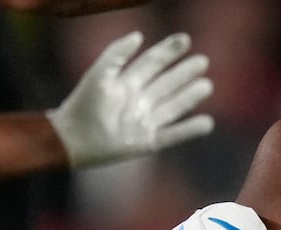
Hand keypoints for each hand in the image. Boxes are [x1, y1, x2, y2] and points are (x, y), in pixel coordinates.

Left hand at [46, 31, 214, 167]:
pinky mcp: (148, 142)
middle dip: (184, 72)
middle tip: (203, 61)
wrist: (73, 139)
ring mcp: (145, 121)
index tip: (185, 40)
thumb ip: (117, 53)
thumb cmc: (83, 105)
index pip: (152, 63)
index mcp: (127, 83)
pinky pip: (173, 135)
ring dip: (190, 96)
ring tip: (206, 85)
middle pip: (166, 83)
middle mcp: (139, 100)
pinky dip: (189, 130)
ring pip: (173, 106)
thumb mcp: (99, 74)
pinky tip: (206, 122)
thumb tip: (139, 35)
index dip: (168, 51)